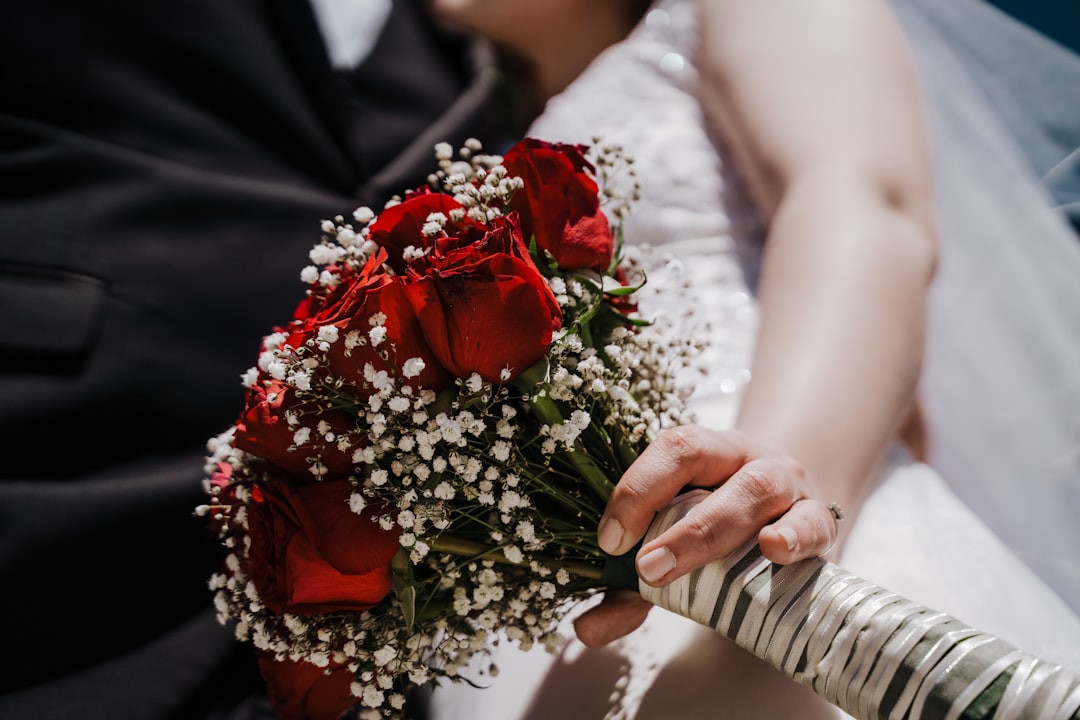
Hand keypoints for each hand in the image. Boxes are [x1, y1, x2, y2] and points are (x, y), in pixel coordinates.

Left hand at [574, 425, 842, 646]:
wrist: (790, 516)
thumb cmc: (719, 528)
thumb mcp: (671, 549)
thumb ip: (628, 589)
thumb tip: (586, 629)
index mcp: (700, 452)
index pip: (668, 450)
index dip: (636, 490)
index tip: (609, 541)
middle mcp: (742, 456)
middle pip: (707, 462)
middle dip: (671, 519)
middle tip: (645, 568)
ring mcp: (786, 483)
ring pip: (757, 489)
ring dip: (718, 529)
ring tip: (694, 565)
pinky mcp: (820, 519)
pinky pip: (814, 522)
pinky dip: (795, 536)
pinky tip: (774, 550)